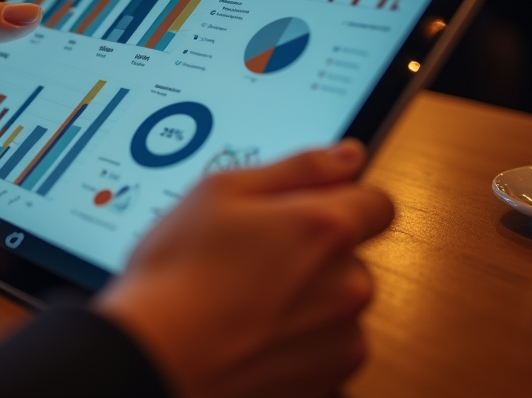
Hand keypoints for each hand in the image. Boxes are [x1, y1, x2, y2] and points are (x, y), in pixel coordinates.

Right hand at [95, 141, 393, 397]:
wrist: (155, 360)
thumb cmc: (177, 275)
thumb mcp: (220, 192)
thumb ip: (297, 169)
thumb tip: (347, 155)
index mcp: (326, 228)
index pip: (376, 202)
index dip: (339, 200)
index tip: (301, 211)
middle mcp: (349, 283)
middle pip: (352, 254)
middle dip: (313, 250)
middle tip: (251, 254)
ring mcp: (342, 337)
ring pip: (339, 301)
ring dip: (308, 296)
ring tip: (245, 298)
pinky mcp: (331, 379)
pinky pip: (328, 345)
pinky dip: (300, 339)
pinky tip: (253, 331)